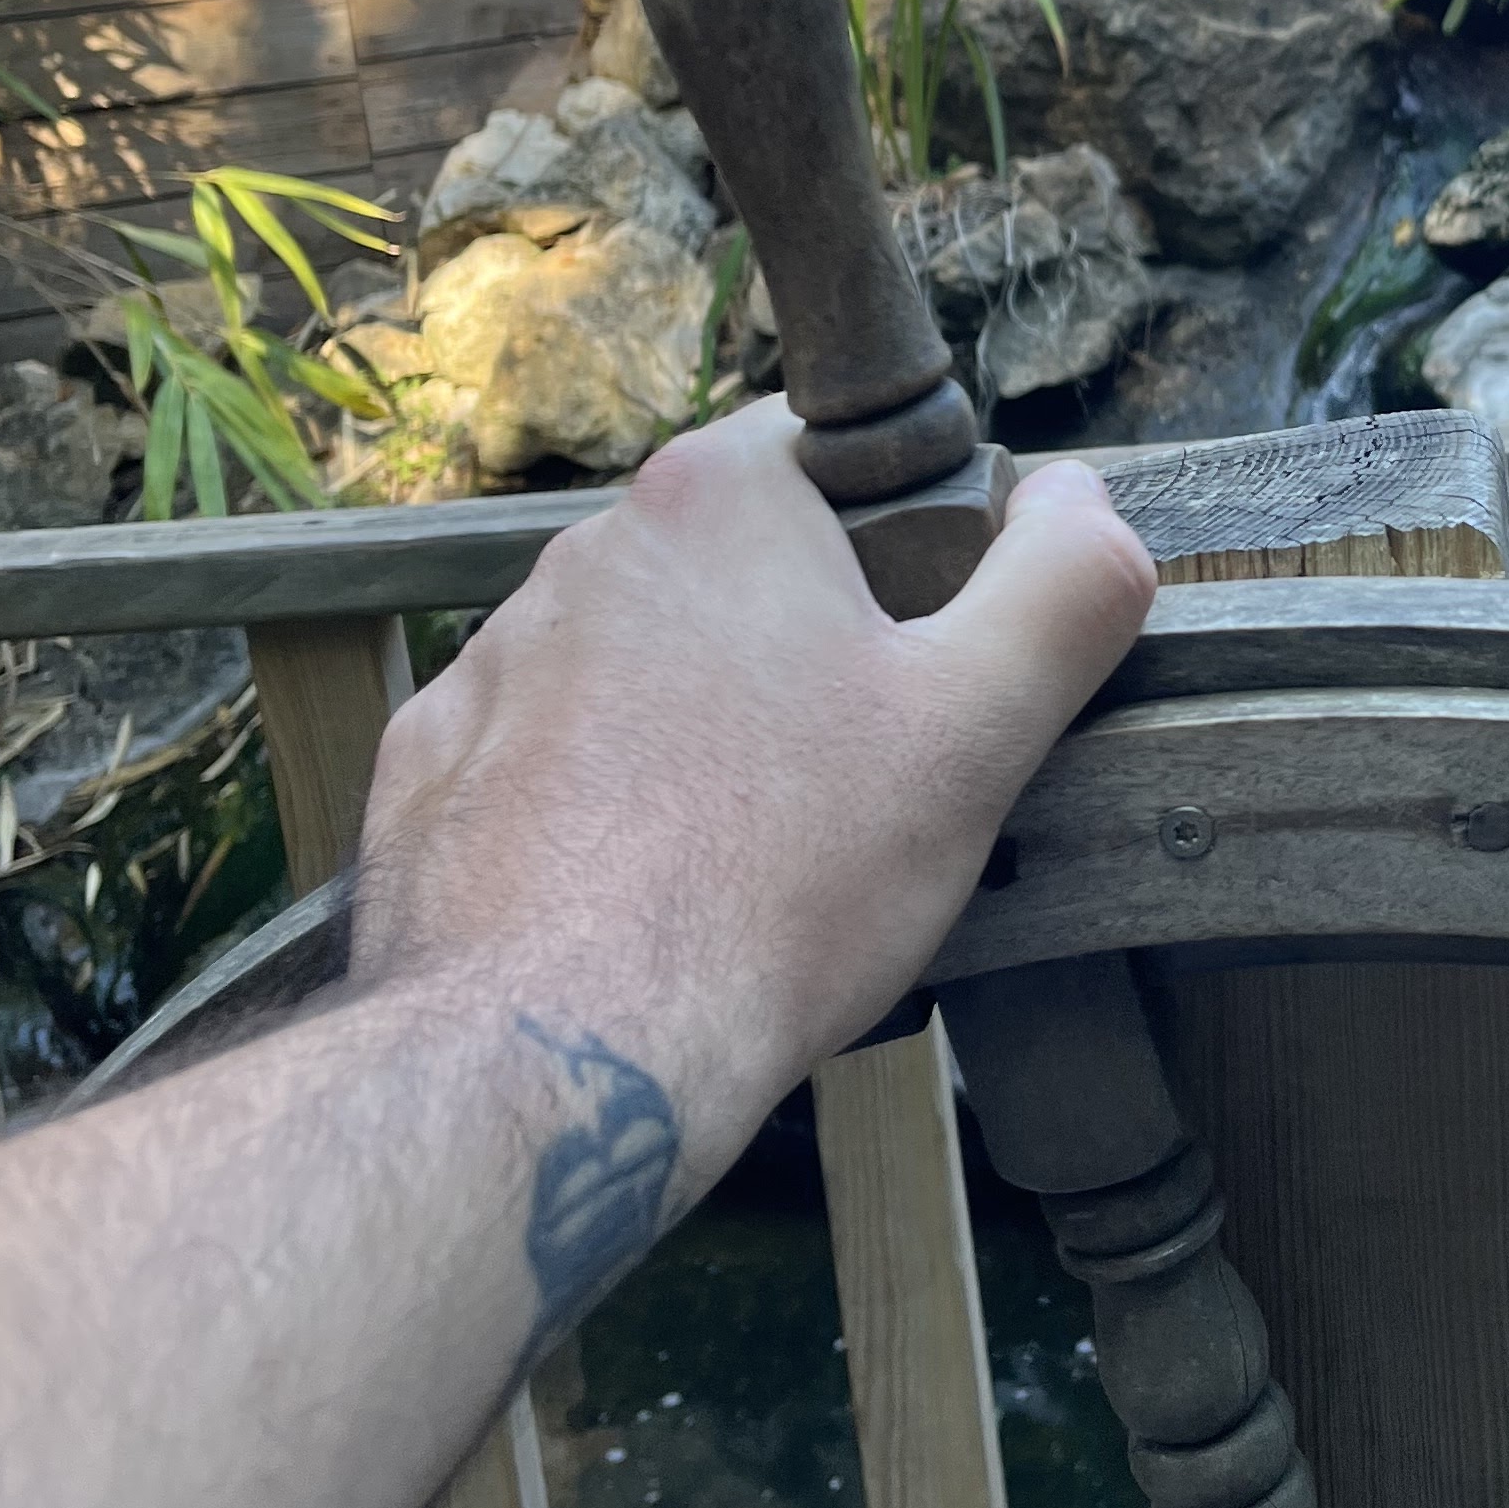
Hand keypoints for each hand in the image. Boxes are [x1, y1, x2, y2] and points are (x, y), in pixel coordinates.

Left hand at [348, 403, 1154, 1187]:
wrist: (562, 1054)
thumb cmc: (774, 885)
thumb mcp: (980, 727)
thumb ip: (1064, 583)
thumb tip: (1080, 495)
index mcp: (714, 501)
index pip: (831, 453)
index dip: (902, 546)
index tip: (926, 660)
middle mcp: (581, 553)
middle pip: (735, 571)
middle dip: (801, 656)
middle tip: (857, 784)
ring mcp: (490, 663)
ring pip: (638, 670)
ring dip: (696, 735)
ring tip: (750, 862)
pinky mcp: (428, 773)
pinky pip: (544, 762)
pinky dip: (597, 812)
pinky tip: (646, 899)